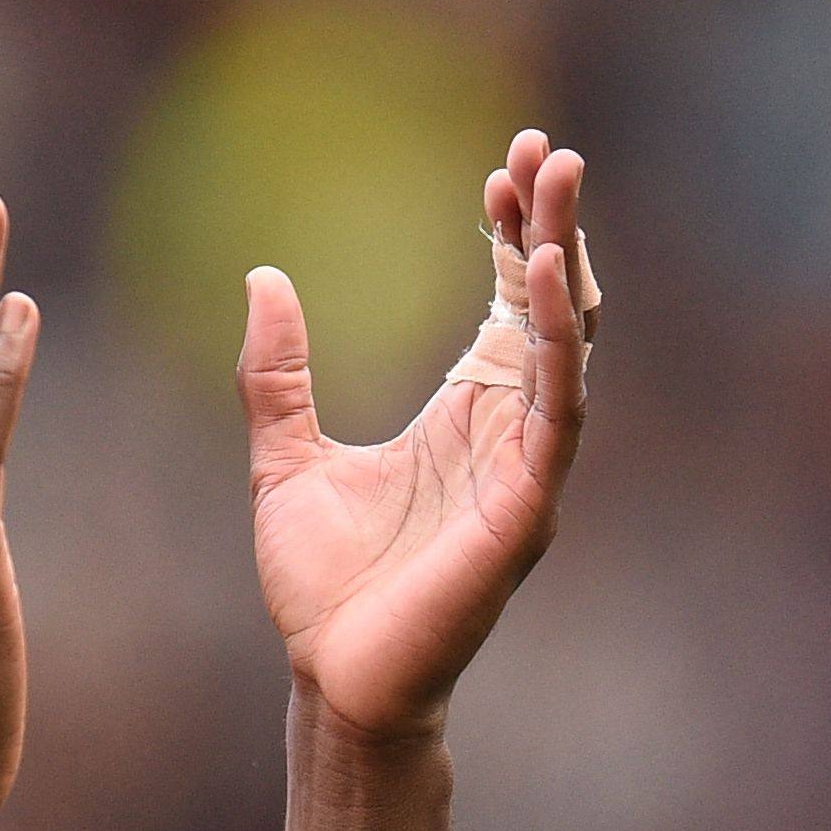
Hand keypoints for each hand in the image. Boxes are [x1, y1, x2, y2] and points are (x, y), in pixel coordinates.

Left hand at [239, 131, 596, 742]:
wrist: (332, 679)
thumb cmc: (322, 587)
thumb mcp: (284, 458)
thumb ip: (277, 373)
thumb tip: (264, 277)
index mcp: (464, 416)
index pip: (508, 304)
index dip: (509, 236)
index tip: (498, 169)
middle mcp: (508, 432)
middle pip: (551, 308)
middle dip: (553, 227)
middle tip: (550, 150)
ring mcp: (525, 468)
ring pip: (566, 346)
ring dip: (564, 264)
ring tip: (556, 185)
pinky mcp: (527, 508)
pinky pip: (557, 411)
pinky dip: (555, 344)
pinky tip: (543, 282)